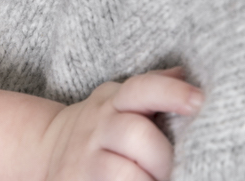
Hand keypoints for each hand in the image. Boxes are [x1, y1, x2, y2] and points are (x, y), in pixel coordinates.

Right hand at [42, 67, 201, 180]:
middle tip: (171, 172)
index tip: (199, 100)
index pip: (142, 89)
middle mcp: (98, 126)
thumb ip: (150, 89)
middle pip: (138, 135)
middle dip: (163, 158)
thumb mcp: (118, 102)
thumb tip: (184, 72)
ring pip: (125, 173)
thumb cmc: (99, 128)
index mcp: (113, 101)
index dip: (171, 92)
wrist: (45, 149)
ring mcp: (86, 159)